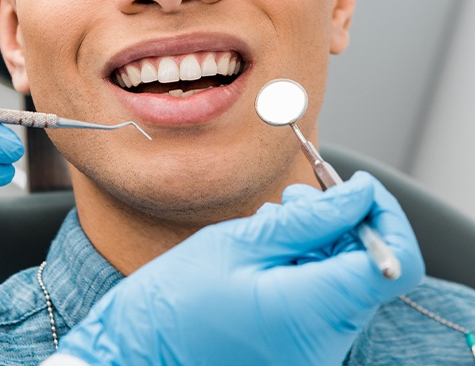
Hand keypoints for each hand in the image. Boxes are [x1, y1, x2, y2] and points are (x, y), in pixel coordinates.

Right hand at [55, 172, 424, 365]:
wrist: (142, 351)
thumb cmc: (177, 300)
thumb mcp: (240, 242)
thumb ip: (309, 220)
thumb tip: (360, 194)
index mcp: (312, 314)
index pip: (395, 263)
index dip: (382, 215)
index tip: (354, 187)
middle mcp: (326, 343)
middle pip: (368, 265)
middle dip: (338, 222)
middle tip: (291, 203)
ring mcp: (314, 351)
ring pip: (344, 277)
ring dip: (317, 241)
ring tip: (268, 229)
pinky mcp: (301, 349)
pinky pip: (323, 296)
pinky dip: (304, 264)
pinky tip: (266, 254)